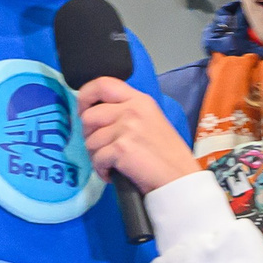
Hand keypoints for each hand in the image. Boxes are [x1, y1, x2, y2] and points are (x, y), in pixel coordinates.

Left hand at [77, 77, 201, 194]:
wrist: (179, 178)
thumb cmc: (166, 154)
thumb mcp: (151, 120)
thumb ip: (126, 111)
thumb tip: (96, 114)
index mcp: (139, 100)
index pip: (102, 84)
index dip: (85, 97)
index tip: (83, 111)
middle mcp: (132, 109)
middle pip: (89, 116)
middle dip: (89, 135)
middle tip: (101, 148)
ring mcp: (126, 128)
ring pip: (90, 141)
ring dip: (96, 156)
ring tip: (111, 164)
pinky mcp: (121, 148)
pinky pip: (97, 159)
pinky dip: (101, 170)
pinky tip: (113, 174)